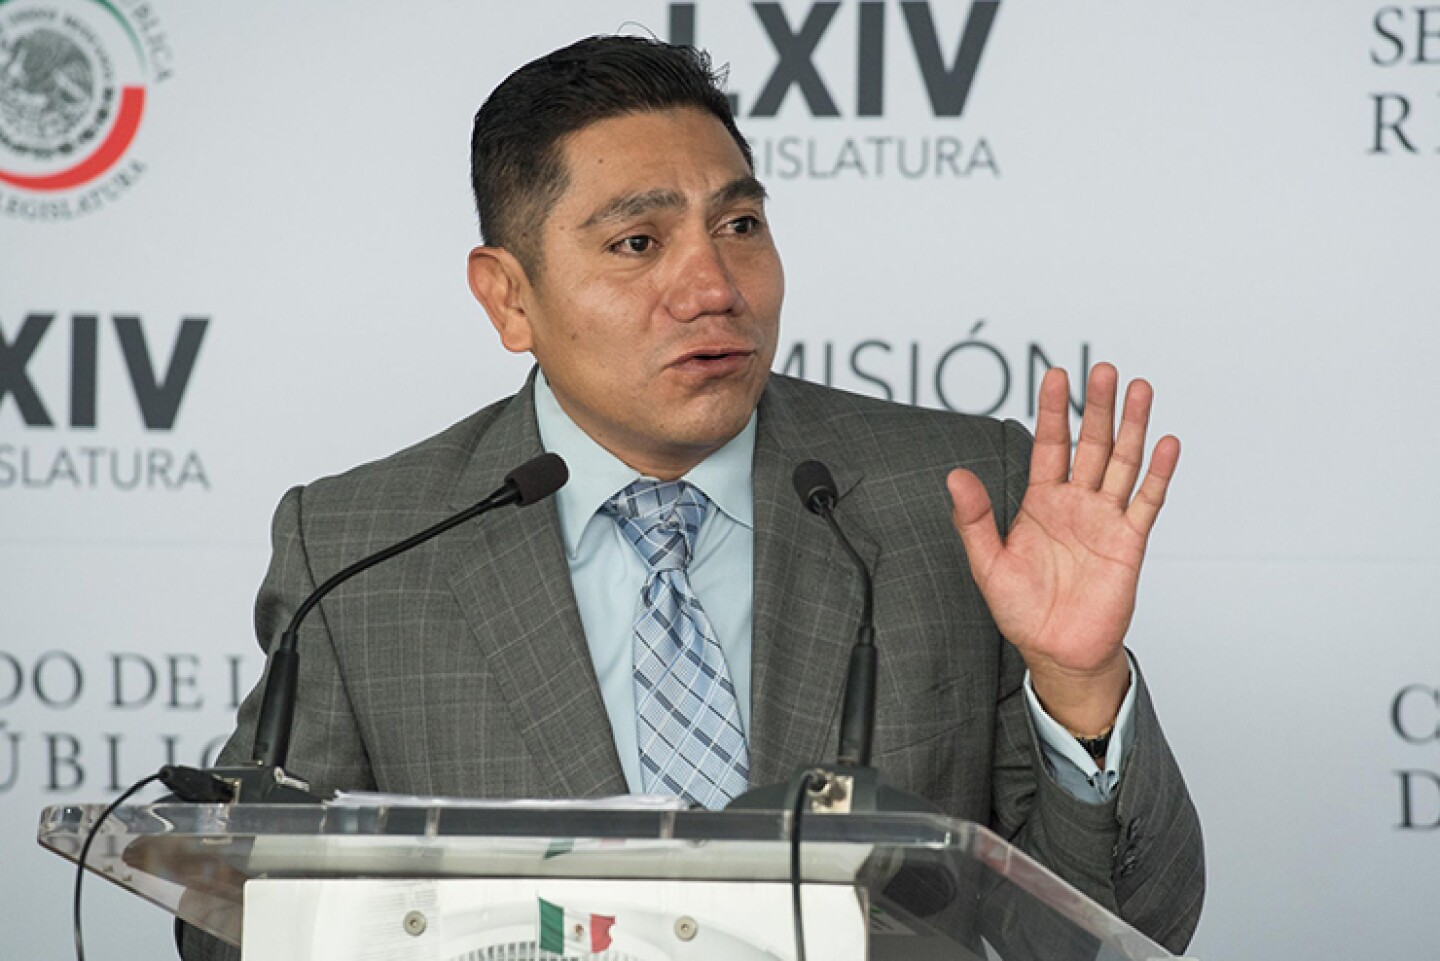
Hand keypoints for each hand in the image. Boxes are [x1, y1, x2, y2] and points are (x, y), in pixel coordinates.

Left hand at [946, 363, 1178, 733]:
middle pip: (1091, 444)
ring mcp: (1105, 519)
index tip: (1055, 375)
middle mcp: (1075, 503)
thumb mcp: (986, 564)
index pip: (1049, 445)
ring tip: (1139, 389)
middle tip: (1101, 369)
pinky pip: (1146, 502)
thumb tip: (955, 477)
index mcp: (1040, 502)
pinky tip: (1166, 444)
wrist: (1057, 652)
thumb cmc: (1022, 611)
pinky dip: (1158, 473)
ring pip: (1123, 463)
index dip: (1053, 411)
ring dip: (1132, 426)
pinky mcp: (1129, 542)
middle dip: (1096, 407)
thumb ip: (973, 519)